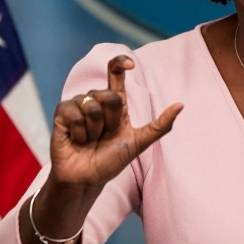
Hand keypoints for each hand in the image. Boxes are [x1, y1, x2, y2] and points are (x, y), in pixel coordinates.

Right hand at [49, 54, 182, 187]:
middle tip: (104, 136)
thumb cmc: (111, 161)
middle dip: (110, 120)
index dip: (121, 63)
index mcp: (115, 103)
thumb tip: (181, 105)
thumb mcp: (139, 143)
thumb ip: (160, 125)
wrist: (87, 179)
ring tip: (89, 140)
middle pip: (108, 94)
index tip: (130, 65)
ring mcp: (77, 106)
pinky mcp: (61, 114)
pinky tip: (77, 140)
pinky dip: (79, 131)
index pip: (115, 74)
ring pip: (91, 105)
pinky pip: (73, 112)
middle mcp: (96, 100)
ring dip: (93, 130)